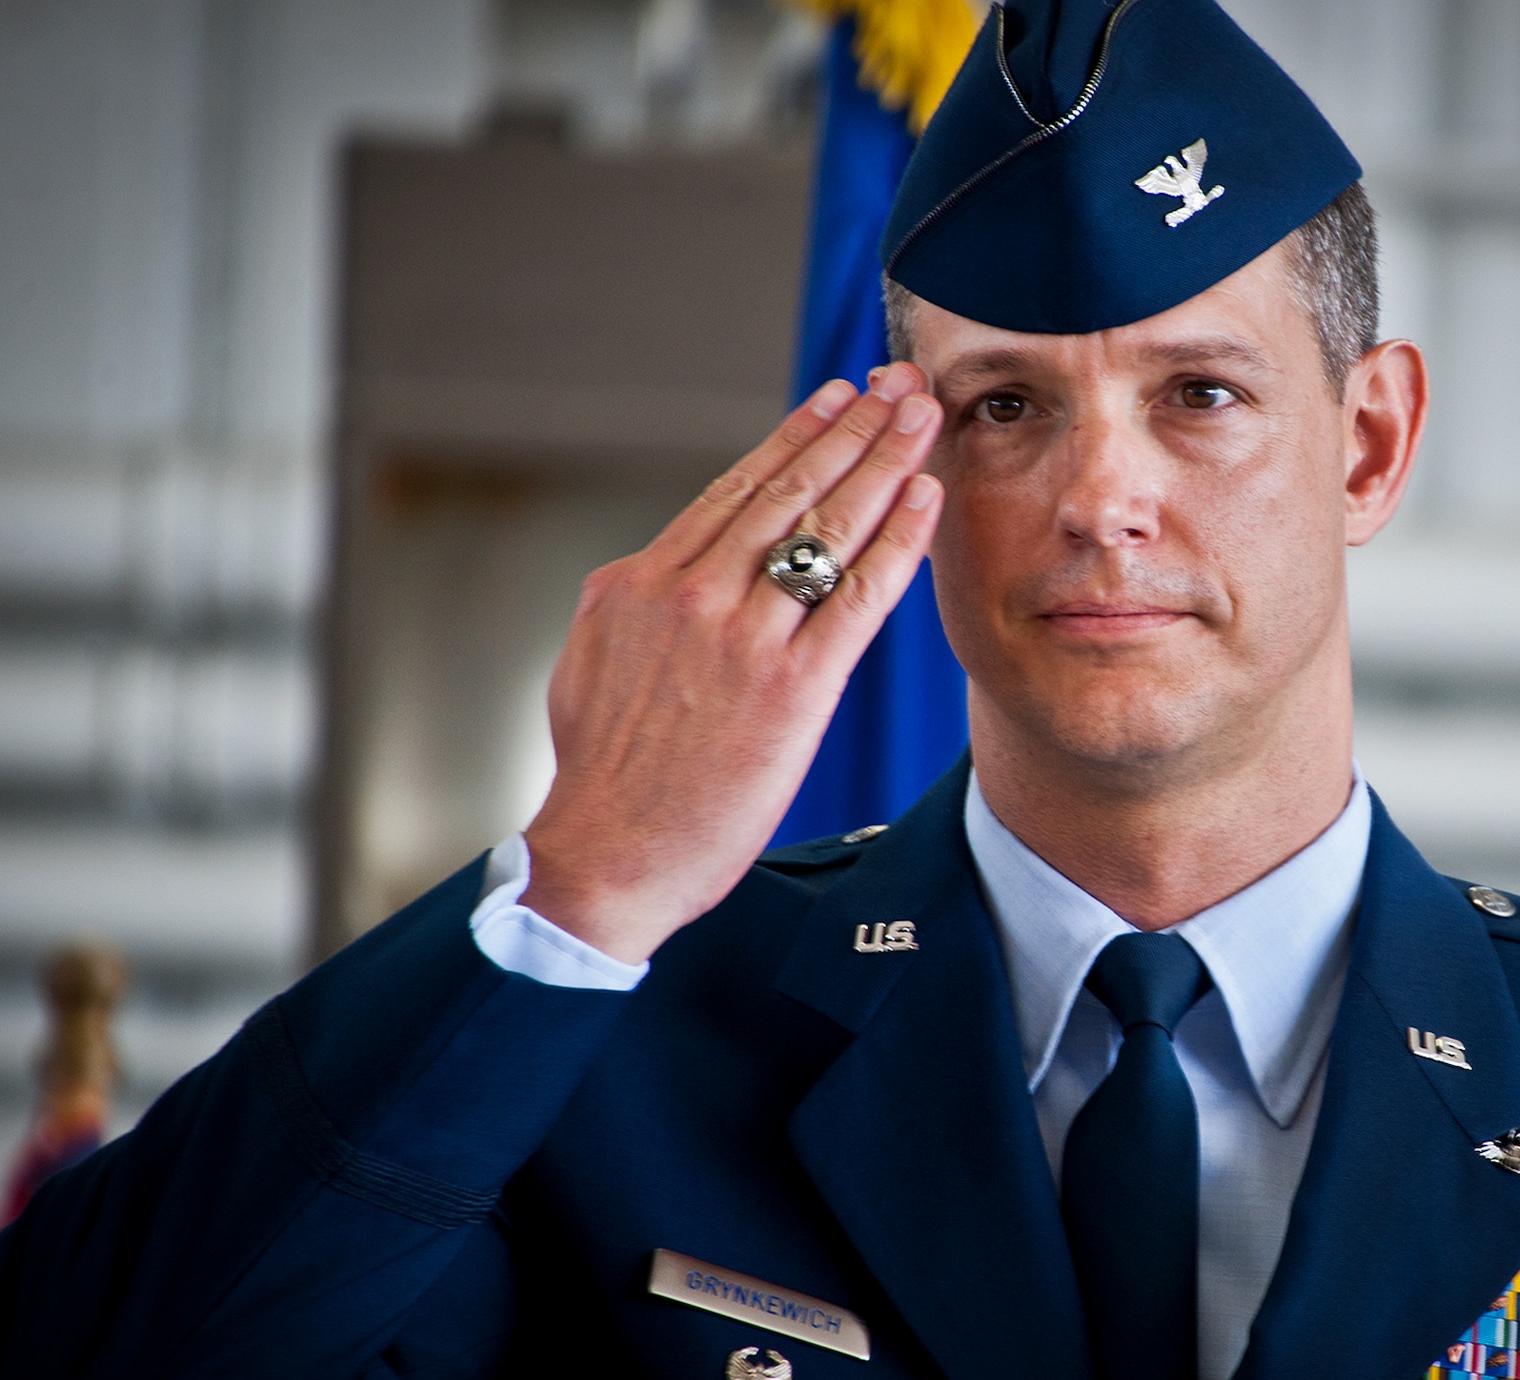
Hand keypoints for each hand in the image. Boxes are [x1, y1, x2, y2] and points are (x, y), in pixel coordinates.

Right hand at [520, 366, 945, 963]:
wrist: (608, 855)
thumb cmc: (603, 775)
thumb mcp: (593, 662)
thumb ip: (640, 606)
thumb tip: (669, 570)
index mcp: (640, 583)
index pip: (734, 491)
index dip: (795, 437)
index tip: (837, 400)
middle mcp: (691, 595)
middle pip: (788, 492)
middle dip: (855, 429)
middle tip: (900, 385)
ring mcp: (743, 639)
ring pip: (828, 529)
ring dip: (885, 463)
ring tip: (924, 419)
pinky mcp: (793, 690)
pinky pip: (860, 597)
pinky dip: (898, 542)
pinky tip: (926, 500)